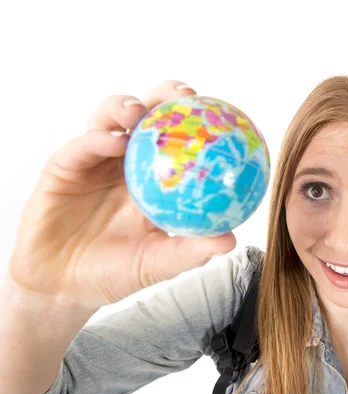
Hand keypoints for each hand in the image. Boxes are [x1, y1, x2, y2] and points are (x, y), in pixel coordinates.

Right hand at [7, 81, 235, 308]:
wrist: (62, 288)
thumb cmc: (114, 273)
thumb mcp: (157, 263)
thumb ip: (190, 251)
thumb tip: (231, 239)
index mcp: (152, 179)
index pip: (177, 140)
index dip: (197, 121)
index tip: (221, 112)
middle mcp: (125, 163)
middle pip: (146, 117)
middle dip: (165, 97)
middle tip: (184, 96)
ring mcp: (94, 162)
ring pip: (108, 120)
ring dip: (124, 107)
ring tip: (138, 112)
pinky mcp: (64, 168)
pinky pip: (80, 146)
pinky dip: (97, 139)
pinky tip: (112, 142)